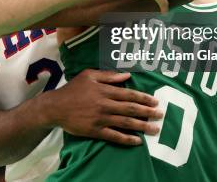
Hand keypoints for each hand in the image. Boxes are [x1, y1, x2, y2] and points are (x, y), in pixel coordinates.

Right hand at [45, 69, 162, 145]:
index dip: (144, 98)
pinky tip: (137, 141)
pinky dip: (127, 139)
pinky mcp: (95, 131)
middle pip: (131, 109)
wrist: (55, 106)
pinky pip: (114, 136)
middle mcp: (105, 105)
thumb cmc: (73, 89)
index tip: (155, 102)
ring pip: (126, 123)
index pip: (129, 95)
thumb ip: (108, 75)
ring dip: (142, 126)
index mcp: (105, 90)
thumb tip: (127, 75)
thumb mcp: (89, 75)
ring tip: (155, 129)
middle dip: (148, 112)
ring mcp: (101, 119)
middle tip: (161, 115)